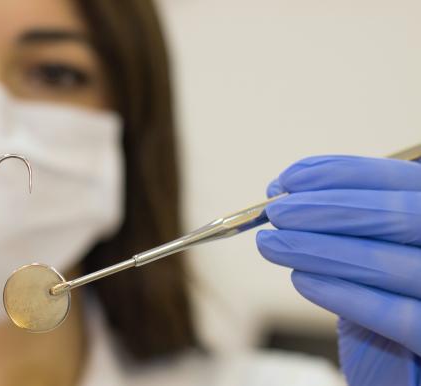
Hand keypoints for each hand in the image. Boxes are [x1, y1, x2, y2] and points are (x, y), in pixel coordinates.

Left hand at [257, 155, 420, 385]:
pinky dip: (344, 295)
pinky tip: (302, 281)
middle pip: (398, 216)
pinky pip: (396, 316)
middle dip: (325, 209)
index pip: (400, 180)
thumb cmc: (397, 296)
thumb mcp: (381, 248)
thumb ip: (353, 221)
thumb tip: (290, 195)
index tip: (289, 180)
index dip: (341, 174)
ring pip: (389, 264)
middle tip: (275, 212)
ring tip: (272, 244)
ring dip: (318, 249)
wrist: (411, 367)